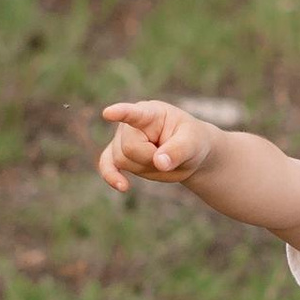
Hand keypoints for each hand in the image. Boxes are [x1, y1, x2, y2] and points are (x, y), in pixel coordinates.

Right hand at [97, 97, 221, 194]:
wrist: (188, 154)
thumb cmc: (191, 142)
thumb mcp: (193, 144)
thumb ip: (177, 151)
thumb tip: (159, 162)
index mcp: (150, 113)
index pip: (134, 113)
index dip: (121, 113)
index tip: (108, 113)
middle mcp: (130, 123)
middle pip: (129, 148)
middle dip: (150, 158)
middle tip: (169, 155)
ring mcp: (121, 139)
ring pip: (121, 161)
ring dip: (144, 168)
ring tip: (161, 159)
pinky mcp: (117, 155)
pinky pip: (107, 166)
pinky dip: (112, 177)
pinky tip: (123, 186)